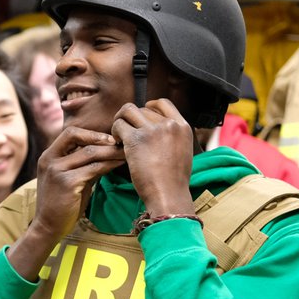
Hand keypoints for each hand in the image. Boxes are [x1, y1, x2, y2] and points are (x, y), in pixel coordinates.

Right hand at [7, 126, 123, 279]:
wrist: (48, 228)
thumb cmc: (61, 204)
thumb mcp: (70, 179)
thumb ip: (83, 165)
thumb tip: (107, 152)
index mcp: (48, 156)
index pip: (70, 133)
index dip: (91, 133)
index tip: (108, 139)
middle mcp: (49, 160)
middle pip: (79, 137)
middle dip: (102, 138)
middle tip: (121, 142)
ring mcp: (57, 171)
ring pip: (89, 153)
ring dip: (110, 151)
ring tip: (125, 153)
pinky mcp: (67, 183)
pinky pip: (93, 168)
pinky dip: (109, 165)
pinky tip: (118, 165)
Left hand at [111, 99, 195, 216]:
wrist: (169, 195)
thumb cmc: (174, 181)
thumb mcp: (183, 151)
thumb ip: (173, 136)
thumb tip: (157, 128)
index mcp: (182, 126)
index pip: (163, 103)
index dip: (149, 107)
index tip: (141, 118)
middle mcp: (169, 125)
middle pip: (143, 108)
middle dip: (132, 120)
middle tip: (127, 133)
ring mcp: (152, 131)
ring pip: (128, 111)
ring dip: (120, 120)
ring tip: (120, 135)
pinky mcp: (136, 139)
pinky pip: (119, 125)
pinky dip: (115, 132)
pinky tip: (117, 144)